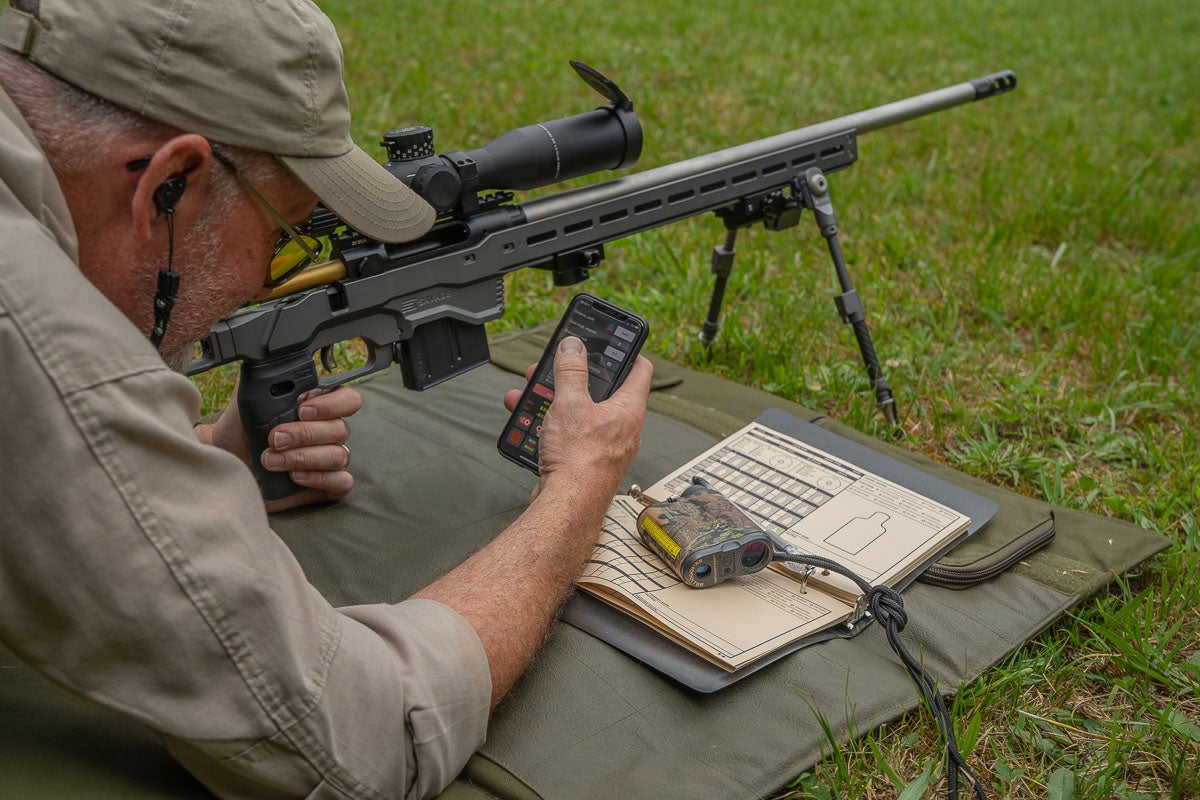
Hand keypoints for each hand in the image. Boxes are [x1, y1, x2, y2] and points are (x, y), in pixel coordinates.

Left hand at [195, 382, 362, 511]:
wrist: (228, 459)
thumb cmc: (241, 428)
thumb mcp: (248, 398)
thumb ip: (263, 379)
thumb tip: (268, 359)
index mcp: (318, 405)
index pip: (347, 399)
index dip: (331, 405)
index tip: (302, 410)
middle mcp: (328, 430)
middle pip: (340, 429)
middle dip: (304, 435)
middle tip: (274, 438)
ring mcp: (329, 458)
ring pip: (338, 456)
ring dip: (303, 458)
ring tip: (271, 460)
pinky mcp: (326, 484)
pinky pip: (342, 481)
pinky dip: (320, 478)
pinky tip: (295, 476)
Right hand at [505, 336, 652, 500]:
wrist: (567, 507)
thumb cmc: (579, 460)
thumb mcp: (570, 404)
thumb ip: (570, 372)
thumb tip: (573, 347)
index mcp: (629, 409)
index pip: (639, 369)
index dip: (627, 350)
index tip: (613, 340)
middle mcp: (622, 428)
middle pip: (603, 391)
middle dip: (575, 377)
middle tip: (556, 367)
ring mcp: (604, 447)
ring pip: (581, 413)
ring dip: (556, 401)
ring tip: (534, 394)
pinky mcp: (585, 463)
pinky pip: (570, 436)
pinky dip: (551, 426)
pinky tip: (531, 424)